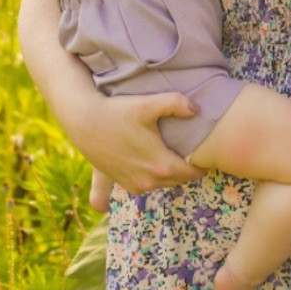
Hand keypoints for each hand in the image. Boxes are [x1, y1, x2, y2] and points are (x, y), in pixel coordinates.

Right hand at [67, 91, 202, 196]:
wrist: (85, 122)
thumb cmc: (117, 112)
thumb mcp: (149, 103)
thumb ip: (177, 103)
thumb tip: (197, 110)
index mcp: (160, 165)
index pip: (193, 172)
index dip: (202, 163)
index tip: (206, 152)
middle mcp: (149, 181)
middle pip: (180, 180)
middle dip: (188, 168)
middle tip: (193, 151)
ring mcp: (135, 186)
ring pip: (165, 184)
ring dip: (172, 173)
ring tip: (175, 154)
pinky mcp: (123, 184)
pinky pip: (148, 185)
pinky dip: (155, 176)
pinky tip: (155, 160)